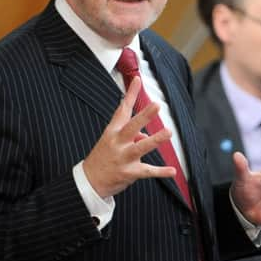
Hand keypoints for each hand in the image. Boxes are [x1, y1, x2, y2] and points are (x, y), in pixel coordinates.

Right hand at [82, 77, 175, 196]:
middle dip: (144, 116)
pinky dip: (160, 172)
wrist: (88, 181)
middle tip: (157, 105)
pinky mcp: (129, 173)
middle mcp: (117, 142)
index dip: (130, 94)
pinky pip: (147, 171)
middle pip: (132, 126)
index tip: (137, 80)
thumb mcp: (112, 141)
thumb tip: (146, 136)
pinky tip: (172, 171)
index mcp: (112, 131)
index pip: (122, 109)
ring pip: (141, 147)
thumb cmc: (103, 157)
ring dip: (155, 140)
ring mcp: (123, 158)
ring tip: (168, 132)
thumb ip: (131, 135)